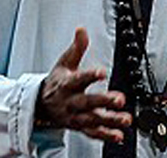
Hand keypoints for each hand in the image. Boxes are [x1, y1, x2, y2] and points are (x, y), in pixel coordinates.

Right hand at [35, 28, 131, 142]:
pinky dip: (105, 135)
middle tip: (120, 99)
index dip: (90, 75)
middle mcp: (71, 101)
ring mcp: (75, 116)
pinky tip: (119, 135)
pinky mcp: (79, 126)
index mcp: (67, 84)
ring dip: (109, 120)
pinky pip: (92, 132)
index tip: (103, 72)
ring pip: (92, 119)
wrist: (41, 105)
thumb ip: (77, 48)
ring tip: (125, 119)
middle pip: (87, 102)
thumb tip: (82, 30)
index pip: (79, 78)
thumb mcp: (64, 62)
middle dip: (103, 101)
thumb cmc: (56, 82)